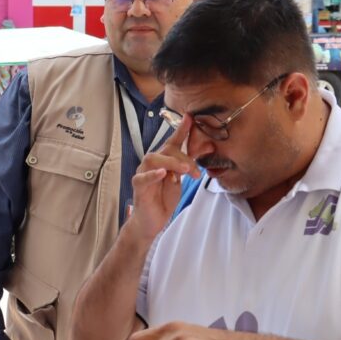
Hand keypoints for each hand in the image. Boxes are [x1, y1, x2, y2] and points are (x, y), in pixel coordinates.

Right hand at [129, 116, 199, 240]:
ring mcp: (143, 173)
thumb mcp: (179, 180)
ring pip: (153, 159)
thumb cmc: (163, 200)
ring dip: (171, 162)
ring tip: (183, 170)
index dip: (181, 129)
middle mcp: (151, 163)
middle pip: (166, 150)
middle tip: (195, 172)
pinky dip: (152, 174)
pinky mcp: (138, 186)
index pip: (172, 142)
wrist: (152, 221)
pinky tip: (162, 173)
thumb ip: (186, 166)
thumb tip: (202, 152)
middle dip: (183, 158)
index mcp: (163, 160)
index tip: (190, 117)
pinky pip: (142, 177)